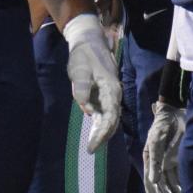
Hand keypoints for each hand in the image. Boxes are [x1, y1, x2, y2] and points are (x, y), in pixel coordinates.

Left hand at [62, 14, 121, 150]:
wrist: (89, 42)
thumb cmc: (84, 55)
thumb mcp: (79, 69)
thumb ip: (82, 87)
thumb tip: (85, 107)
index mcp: (111, 89)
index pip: (110, 117)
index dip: (102, 132)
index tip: (93, 145)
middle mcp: (113, 95)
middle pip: (112, 121)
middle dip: (103, 136)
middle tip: (91, 150)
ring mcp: (109, 96)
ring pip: (109, 119)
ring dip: (102, 133)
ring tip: (92, 147)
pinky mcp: (103, 96)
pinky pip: (104, 114)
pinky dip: (99, 125)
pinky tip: (93, 135)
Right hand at [142, 101, 185, 192]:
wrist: (174, 111)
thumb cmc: (162, 124)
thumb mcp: (157, 141)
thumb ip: (155, 160)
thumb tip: (154, 181)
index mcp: (150, 160)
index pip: (151, 183)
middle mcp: (158, 163)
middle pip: (163, 185)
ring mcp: (169, 161)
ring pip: (172, 182)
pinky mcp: (179, 158)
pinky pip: (180, 175)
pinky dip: (183, 185)